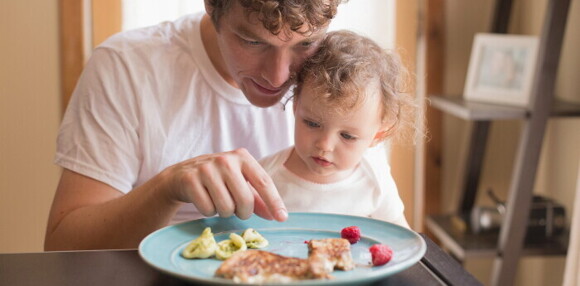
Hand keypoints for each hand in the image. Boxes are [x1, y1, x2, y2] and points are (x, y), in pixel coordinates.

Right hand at [165, 148, 287, 221]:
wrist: (181, 175)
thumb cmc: (217, 179)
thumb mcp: (239, 182)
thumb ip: (258, 198)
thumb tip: (276, 215)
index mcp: (242, 157)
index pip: (264, 181)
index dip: (274, 202)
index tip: (282, 218)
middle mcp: (225, 160)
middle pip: (245, 200)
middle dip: (243, 212)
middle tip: (236, 209)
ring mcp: (206, 169)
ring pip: (226, 208)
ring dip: (224, 212)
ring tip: (219, 202)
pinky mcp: (190, 180)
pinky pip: (208, 209)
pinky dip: (208, 211)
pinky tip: (205, 200)